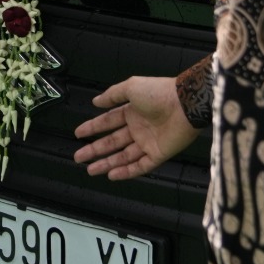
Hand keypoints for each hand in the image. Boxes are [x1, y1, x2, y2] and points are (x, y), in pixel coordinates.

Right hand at [74, 73, 197, 180]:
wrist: (185, 104)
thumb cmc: (159, 93)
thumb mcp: (131, 87)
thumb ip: (112, 95)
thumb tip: (95, 101)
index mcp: (132, 111)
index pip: (107, 122)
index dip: (93, 128)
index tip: (78, 134)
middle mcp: (138, 128)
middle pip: (112, 142)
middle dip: (94, 150)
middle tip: (78, 157)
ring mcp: (148, 142)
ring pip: (123, 156)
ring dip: (107, 163)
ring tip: (90, 170)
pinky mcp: (158, 154)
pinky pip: (140, 166)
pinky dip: (126, 172)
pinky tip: (112, 175)